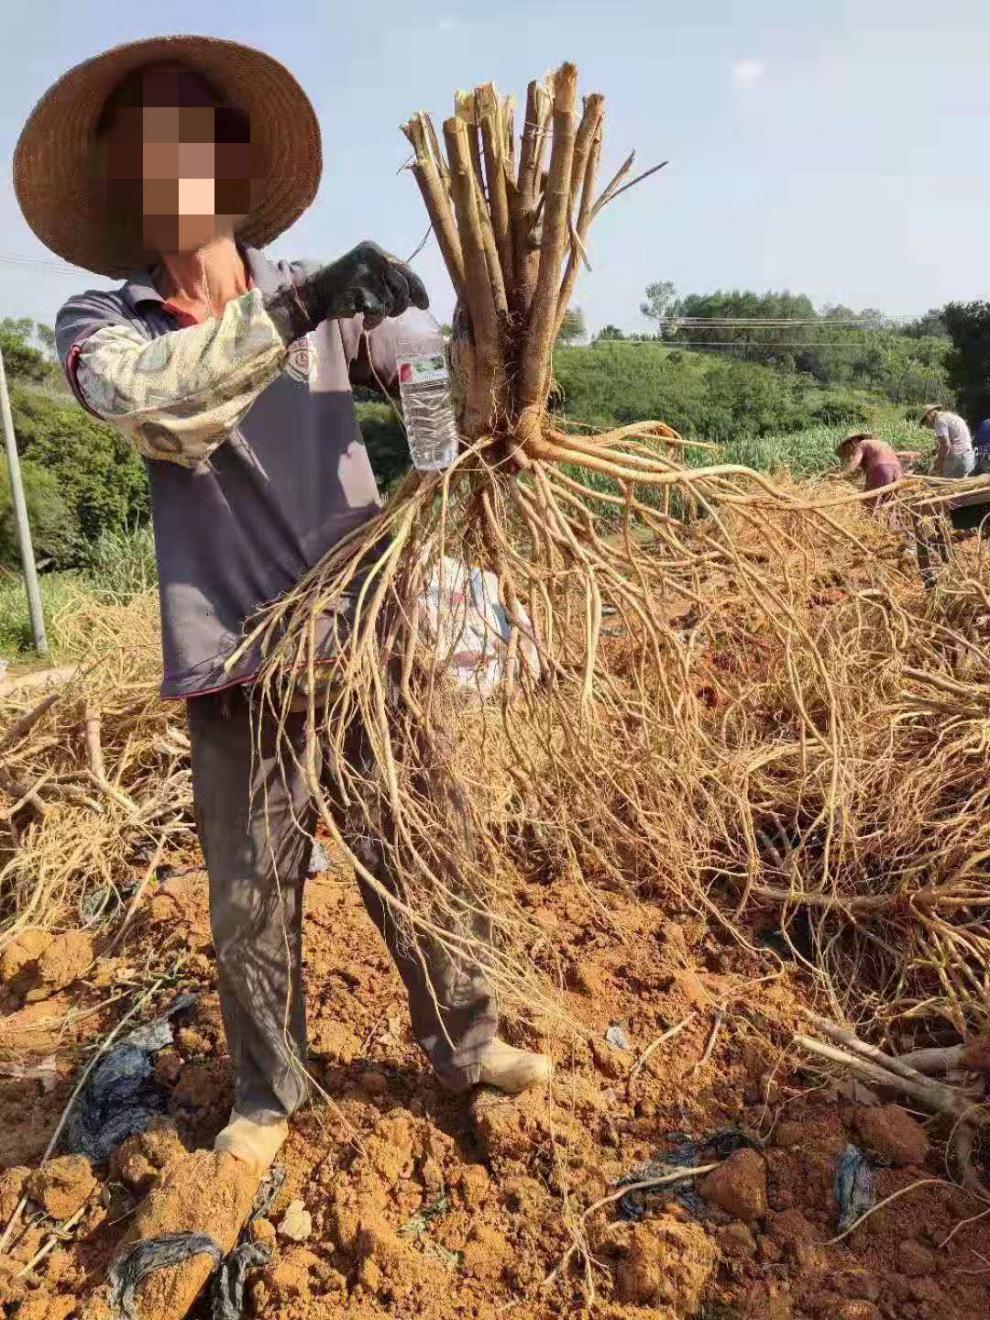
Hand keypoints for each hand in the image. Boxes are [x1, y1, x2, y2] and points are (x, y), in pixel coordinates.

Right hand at [296, 242, 428, 329]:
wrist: (314, 293)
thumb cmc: (344, 288)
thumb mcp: (369, 277)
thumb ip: (391, 282)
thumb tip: (419, 298)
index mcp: (376, 251)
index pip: (407, 270)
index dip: (419, 289)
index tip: (424, 304)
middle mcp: (373, 257)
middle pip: (404, 287)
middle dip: (401, 306)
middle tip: (391, 314)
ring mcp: (366, 272)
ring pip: (393, 301)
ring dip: (385, 314)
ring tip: (372, 315)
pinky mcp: (359, 288)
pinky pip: (379, 310)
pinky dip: (375, 320)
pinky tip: (366, 322)